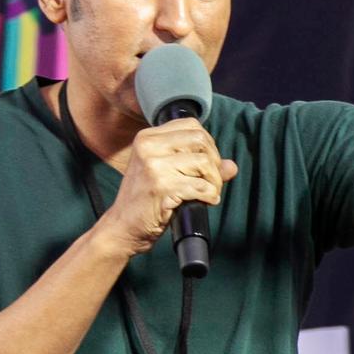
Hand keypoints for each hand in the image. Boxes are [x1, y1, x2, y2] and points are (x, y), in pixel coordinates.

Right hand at [97, 119, 238, 254]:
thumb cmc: (144, 202)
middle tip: (212, 181)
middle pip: (200, 140)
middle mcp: (148, 146)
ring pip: (204, 163)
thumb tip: (232, 166)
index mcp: (147, 138)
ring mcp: (154, 166)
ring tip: (210, 193)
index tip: (207, 164)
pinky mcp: (161, 187)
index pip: (192, 125)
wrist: (122, 228)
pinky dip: (210, 195)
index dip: (208, 144)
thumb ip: (197, 165)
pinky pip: (200, 186)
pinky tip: (206, 201)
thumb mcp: (166, 174)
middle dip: (214, 162)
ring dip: (214, 181)